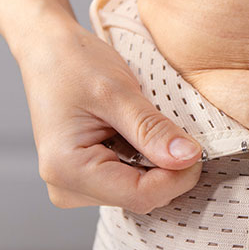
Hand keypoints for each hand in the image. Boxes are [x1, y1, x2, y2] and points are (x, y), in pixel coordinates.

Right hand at [16, 19, 204, 213]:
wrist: (51, 52)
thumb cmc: (74, 64)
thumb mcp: (119, 92)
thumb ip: (153, 129)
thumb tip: (188, 158)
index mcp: (67, 170)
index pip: (141, 195)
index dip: (178, 175)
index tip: (197, 147)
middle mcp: (67, 187)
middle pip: (143, 197)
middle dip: (170, 169)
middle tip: (176, 130)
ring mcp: (77, 186)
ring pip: (142, 192)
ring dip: (159, 164)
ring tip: (149, 126)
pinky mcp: (90, 179)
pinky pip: (133, 181)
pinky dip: (148, 160)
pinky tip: (142, 135)